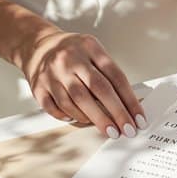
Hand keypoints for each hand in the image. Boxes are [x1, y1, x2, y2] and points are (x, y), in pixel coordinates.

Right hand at [17, 30, 145, 138]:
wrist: (38, 47)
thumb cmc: (72, 53)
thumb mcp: (92, 51)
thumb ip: (108, 73)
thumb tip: (127, 106)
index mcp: (89, 47)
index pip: (115, 76)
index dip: (129, 100)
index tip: (138, 119)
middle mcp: (70, 59)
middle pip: (98, 89)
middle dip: (115, 113)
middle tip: (126, 130)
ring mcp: (52, 73)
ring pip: (75, 101)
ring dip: (93, 118)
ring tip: (105, 127)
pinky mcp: (38, 87)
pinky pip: (54, 108)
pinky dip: (67, 116)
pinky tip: (77, 118)